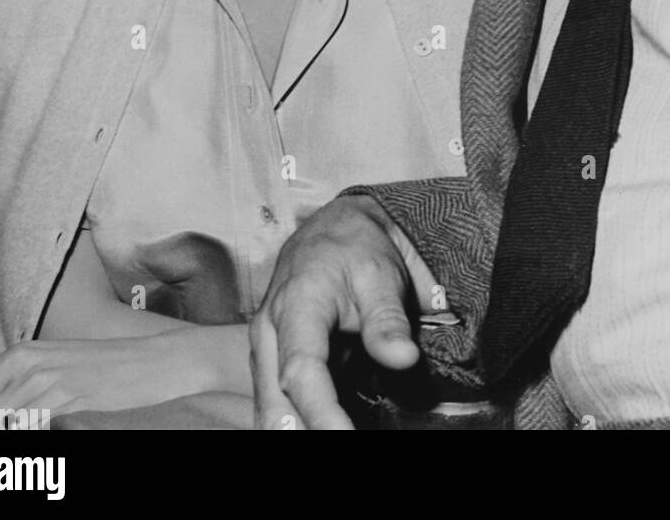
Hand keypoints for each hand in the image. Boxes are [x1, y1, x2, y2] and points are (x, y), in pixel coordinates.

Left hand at [0, 331, 210, 425]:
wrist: (160, 361)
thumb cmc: (106, 367)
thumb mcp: (53, 366)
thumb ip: (9, 385)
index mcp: (20, 355)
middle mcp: (30, 366)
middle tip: (9, 441)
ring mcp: (52, 383)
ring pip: (0, 427)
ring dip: (0, 444)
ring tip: (27, 440)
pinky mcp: (73, 401)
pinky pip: (33, 431)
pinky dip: (28, 443)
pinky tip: (43, 441)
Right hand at [250, 195, 433, 430]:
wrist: (333, 229)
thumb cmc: (356, 248)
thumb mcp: (381, 273)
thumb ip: (388, 318)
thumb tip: (404, 359)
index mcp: (296, 306)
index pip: (301, 371)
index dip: (322, 414)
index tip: (347, 439)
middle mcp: (269, 333)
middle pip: (275, 405)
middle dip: (305, 434)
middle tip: (348, 439)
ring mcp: (266, 352)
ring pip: (271, 412)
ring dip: (300, 431)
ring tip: (344, 433)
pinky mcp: (272, 364)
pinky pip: (277, 406)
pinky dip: (299, 425)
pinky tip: (329, 429)